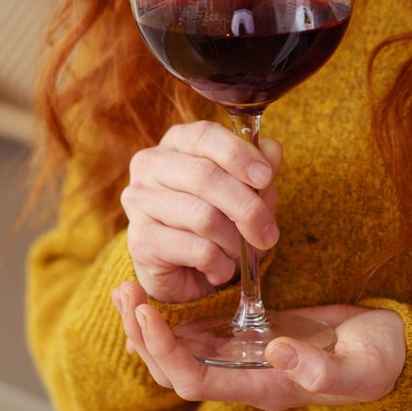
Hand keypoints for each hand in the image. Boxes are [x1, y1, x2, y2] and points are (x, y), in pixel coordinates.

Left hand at [112, 282, 406, 410]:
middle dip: (142, 335)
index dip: (164, 349)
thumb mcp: (359, 363)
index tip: (146, 310)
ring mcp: (246, 361)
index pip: (194, 379)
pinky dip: (171, 321)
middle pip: (173, 371)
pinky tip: (157, 299)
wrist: (395, 353)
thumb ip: (319, 366)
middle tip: (125, 291)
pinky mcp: (251, 341)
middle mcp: (245, 379)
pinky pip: (197, 339)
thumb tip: (276, 350)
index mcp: (264, 387)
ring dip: (149, 327)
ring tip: (128, 290)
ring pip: (180, 355)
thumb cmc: (379, 359)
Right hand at [121, 120, 281, 303]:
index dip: (238, 154)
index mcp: (176, 143)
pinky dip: (220, 264)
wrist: (186, 274)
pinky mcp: (140, 240)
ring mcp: (139, 201)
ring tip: (236, 252)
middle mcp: (150, 165)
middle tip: (268, 233)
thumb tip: (272, 150)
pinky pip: (197, 250)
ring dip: (233, 242)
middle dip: (247, 208)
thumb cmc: (217, 224)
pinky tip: (218, 268)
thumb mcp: (246, 194)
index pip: (204, 135)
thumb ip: (259, 171)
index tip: (265, 177)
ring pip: (204, 217)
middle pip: (205, 176)